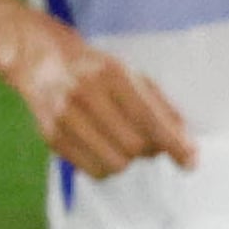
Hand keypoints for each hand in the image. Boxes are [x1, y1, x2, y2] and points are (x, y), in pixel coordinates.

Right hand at [11, 18, 192, 177]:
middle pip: (134, 147)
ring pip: (114, 164)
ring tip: (122, 143)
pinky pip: (93, 171)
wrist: (39, 57)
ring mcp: (65, 116)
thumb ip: (160, 107)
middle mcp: (86, 94)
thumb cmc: (95, 70)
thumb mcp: (130, 75)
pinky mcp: (52, 136)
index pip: (148, 118)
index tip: (190, 161)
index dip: (173, 143)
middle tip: (147, 142)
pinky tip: (103, 148)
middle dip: (148, 150)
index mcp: (111, 73)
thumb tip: (185, 145)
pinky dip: (106, 166)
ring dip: (126, 159)